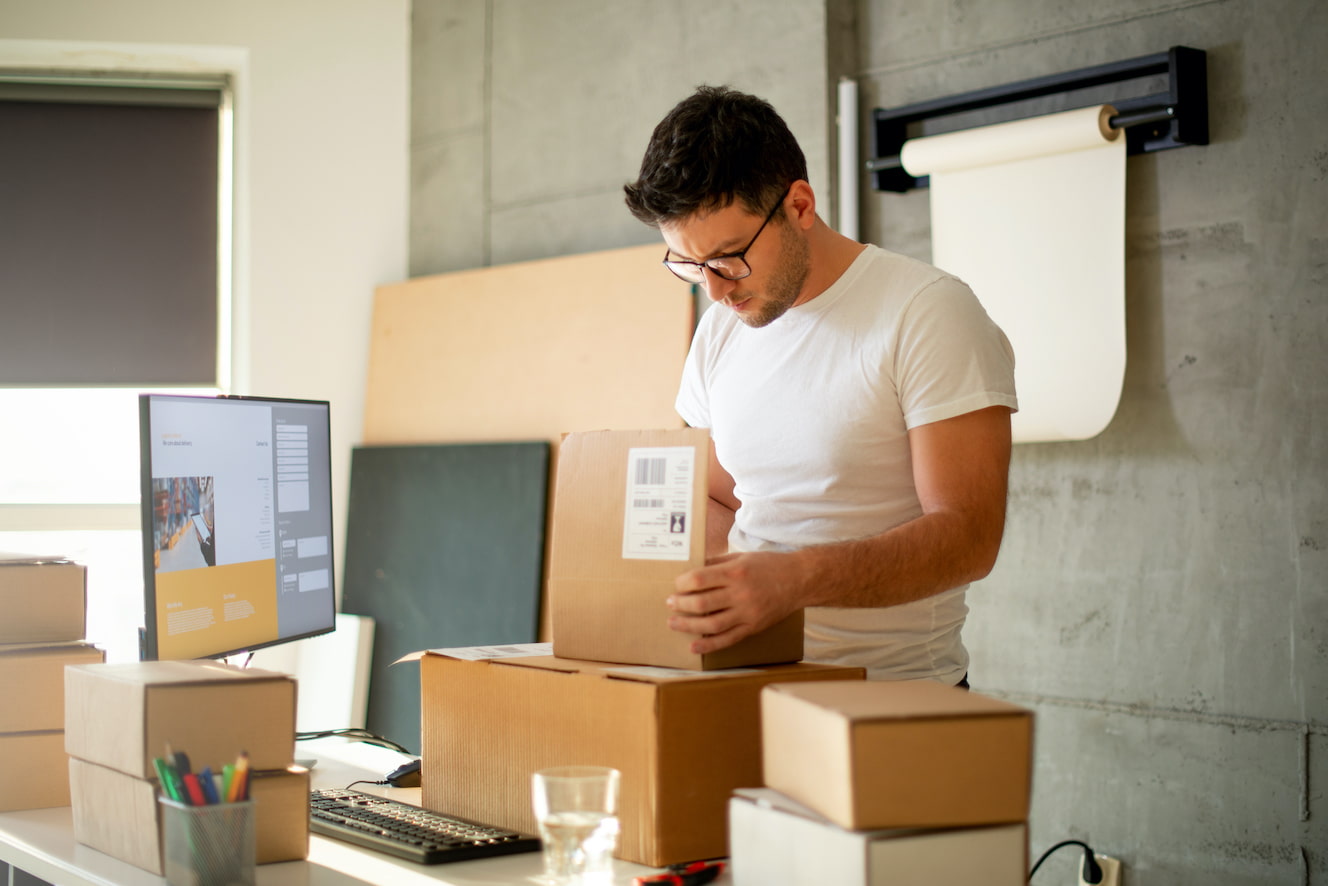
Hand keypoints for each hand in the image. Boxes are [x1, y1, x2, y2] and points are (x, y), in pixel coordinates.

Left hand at [667, 550, 806, 654]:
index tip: (677, 585)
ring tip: (673, 623)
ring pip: (711, 624)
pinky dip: (709, 645)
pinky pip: (728, 639)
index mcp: (736, 572)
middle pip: (702, 603)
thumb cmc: (769, 565)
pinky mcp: (753, 627)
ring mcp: (747, 613)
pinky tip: (693, 646)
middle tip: (670, 603)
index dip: (683, 583)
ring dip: (688, 625)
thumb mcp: (742, 557)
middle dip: (681, 604)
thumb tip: (693, 568)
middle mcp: (740, 594)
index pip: (700, 579)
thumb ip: (717, 563)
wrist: (799, 580)